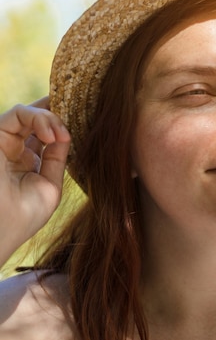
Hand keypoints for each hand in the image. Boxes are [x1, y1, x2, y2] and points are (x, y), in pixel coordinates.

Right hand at [0, 97, 69, 259]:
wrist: (1, 228)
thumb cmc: (24, 215)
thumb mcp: (49, 185)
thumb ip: (56, 158)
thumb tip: (66, 134)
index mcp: (26, 163)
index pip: (44, 135)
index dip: (60, 124)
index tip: (84, 116)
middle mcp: (12, 151)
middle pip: (36, 120)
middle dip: (58, 113)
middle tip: (78, 111)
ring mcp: (2, 143)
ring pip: (28, 114)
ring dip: (52, 118)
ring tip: (61, 135)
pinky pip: (17, 113)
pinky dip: (38, 117)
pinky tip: (51, 136)